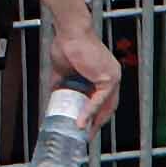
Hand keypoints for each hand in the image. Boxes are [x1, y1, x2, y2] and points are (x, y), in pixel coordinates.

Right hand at [45, 8, 123, 128]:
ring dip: (94, 121)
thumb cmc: (67, 45)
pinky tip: (81, 121)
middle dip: (97, 123)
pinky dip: (90, 111)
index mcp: (104, 74)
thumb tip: (52, 99)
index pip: (103, 100)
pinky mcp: (109, 78)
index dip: (95, 114)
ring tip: (82, 133)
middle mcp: (112, 76)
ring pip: (106, 106)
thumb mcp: (62, 71)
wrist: (69, 31)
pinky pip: (100, 100)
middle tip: (85, 135)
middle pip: (108, 106)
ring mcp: (113, 77)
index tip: (84, 126)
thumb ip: (60, 85)